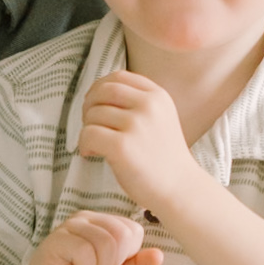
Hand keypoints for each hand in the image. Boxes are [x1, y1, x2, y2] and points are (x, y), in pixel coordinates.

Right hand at [22, 210, 163, 264]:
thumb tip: (159, 256)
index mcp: (105, 222)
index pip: (134, 231)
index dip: (126, 256)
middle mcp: (89, 218)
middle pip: (123, 235)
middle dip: (113, 263)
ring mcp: (71, 225)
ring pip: (106, 243)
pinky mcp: (57, 238)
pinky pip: (86, 252)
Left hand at [77, 73, 200, 216]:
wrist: (179, 188)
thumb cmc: (163, 157)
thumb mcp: (160, 118)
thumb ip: (137, 102)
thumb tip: (96, 94)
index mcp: (158, 96)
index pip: (119, 77)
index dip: (100, 88)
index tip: (97, 105)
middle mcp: (148, 105)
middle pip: (102, 91)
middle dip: (89, 106)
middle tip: (91, 125)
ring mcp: (136, 125)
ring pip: (93, 114)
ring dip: (87, 129)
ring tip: (96, 145)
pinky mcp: (122, 146)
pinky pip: (88, 134)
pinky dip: (84, 144)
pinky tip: (92, 154)